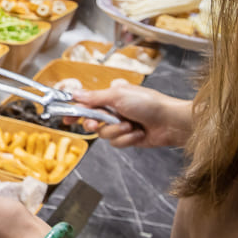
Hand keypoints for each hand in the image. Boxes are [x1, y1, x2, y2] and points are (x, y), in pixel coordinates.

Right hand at [70, 79, 192, 148]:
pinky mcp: (128, 138)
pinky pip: (116, 143)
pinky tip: (138, 133)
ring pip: (104, 134)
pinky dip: (127, 139)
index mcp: (111, 96)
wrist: (170, 122)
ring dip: (117, 131)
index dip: (75, 110)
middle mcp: (114, 110)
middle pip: (92, 120)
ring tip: (131, 125)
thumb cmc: (149, 103)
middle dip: (96, 122)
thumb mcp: (118, 95)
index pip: (87, 103)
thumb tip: (75, 93)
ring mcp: (121, 125)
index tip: (66, 117)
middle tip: (96, 122)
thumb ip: (94, 97)